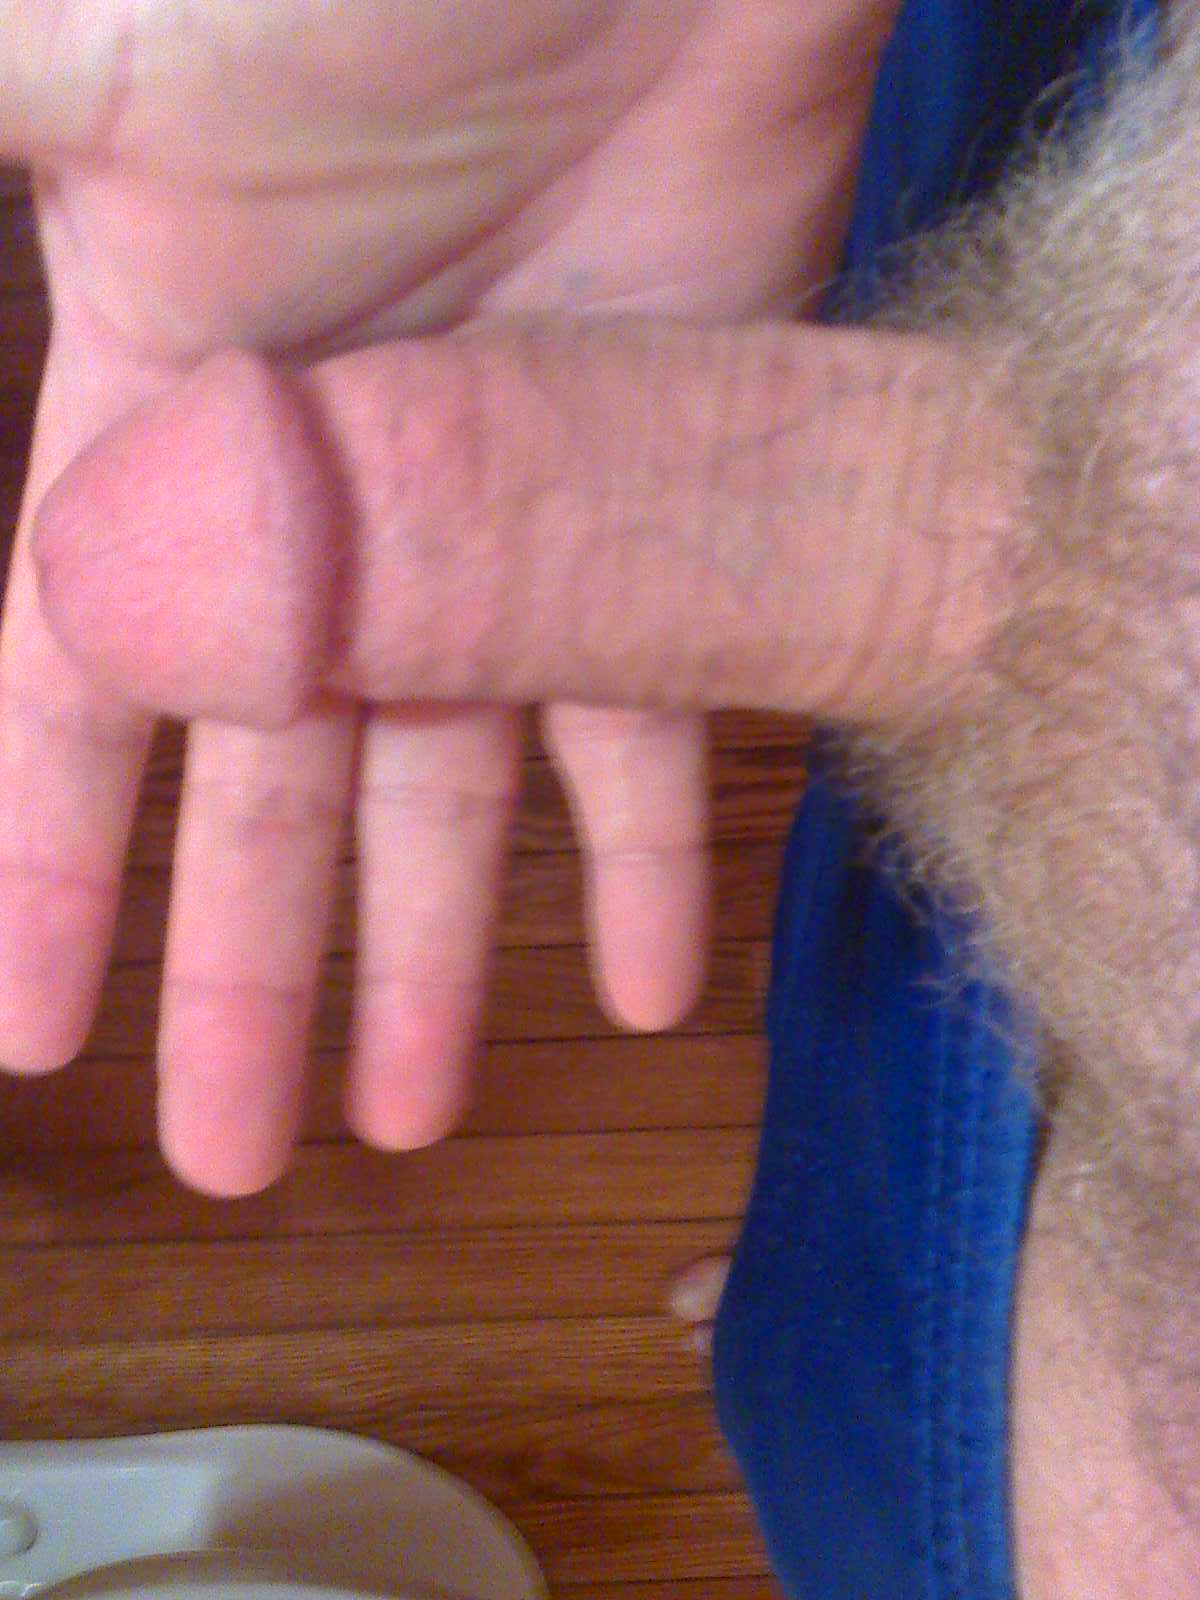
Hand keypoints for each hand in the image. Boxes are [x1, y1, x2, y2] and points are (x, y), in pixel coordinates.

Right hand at [0, 0, 900, 1190]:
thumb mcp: (74, 65)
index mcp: (181, 413)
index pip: (87, 696)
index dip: (51, 867)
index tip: (33, 1032)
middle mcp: (346, 496)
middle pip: (279, 793)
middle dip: (252, 976)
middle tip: (241, 1156)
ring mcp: (522, 512)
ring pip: (464, 790)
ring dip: (436, 959)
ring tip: (418, 1120)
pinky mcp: (684, 496)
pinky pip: (664, 715)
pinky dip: (652, 853)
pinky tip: (640, 984)